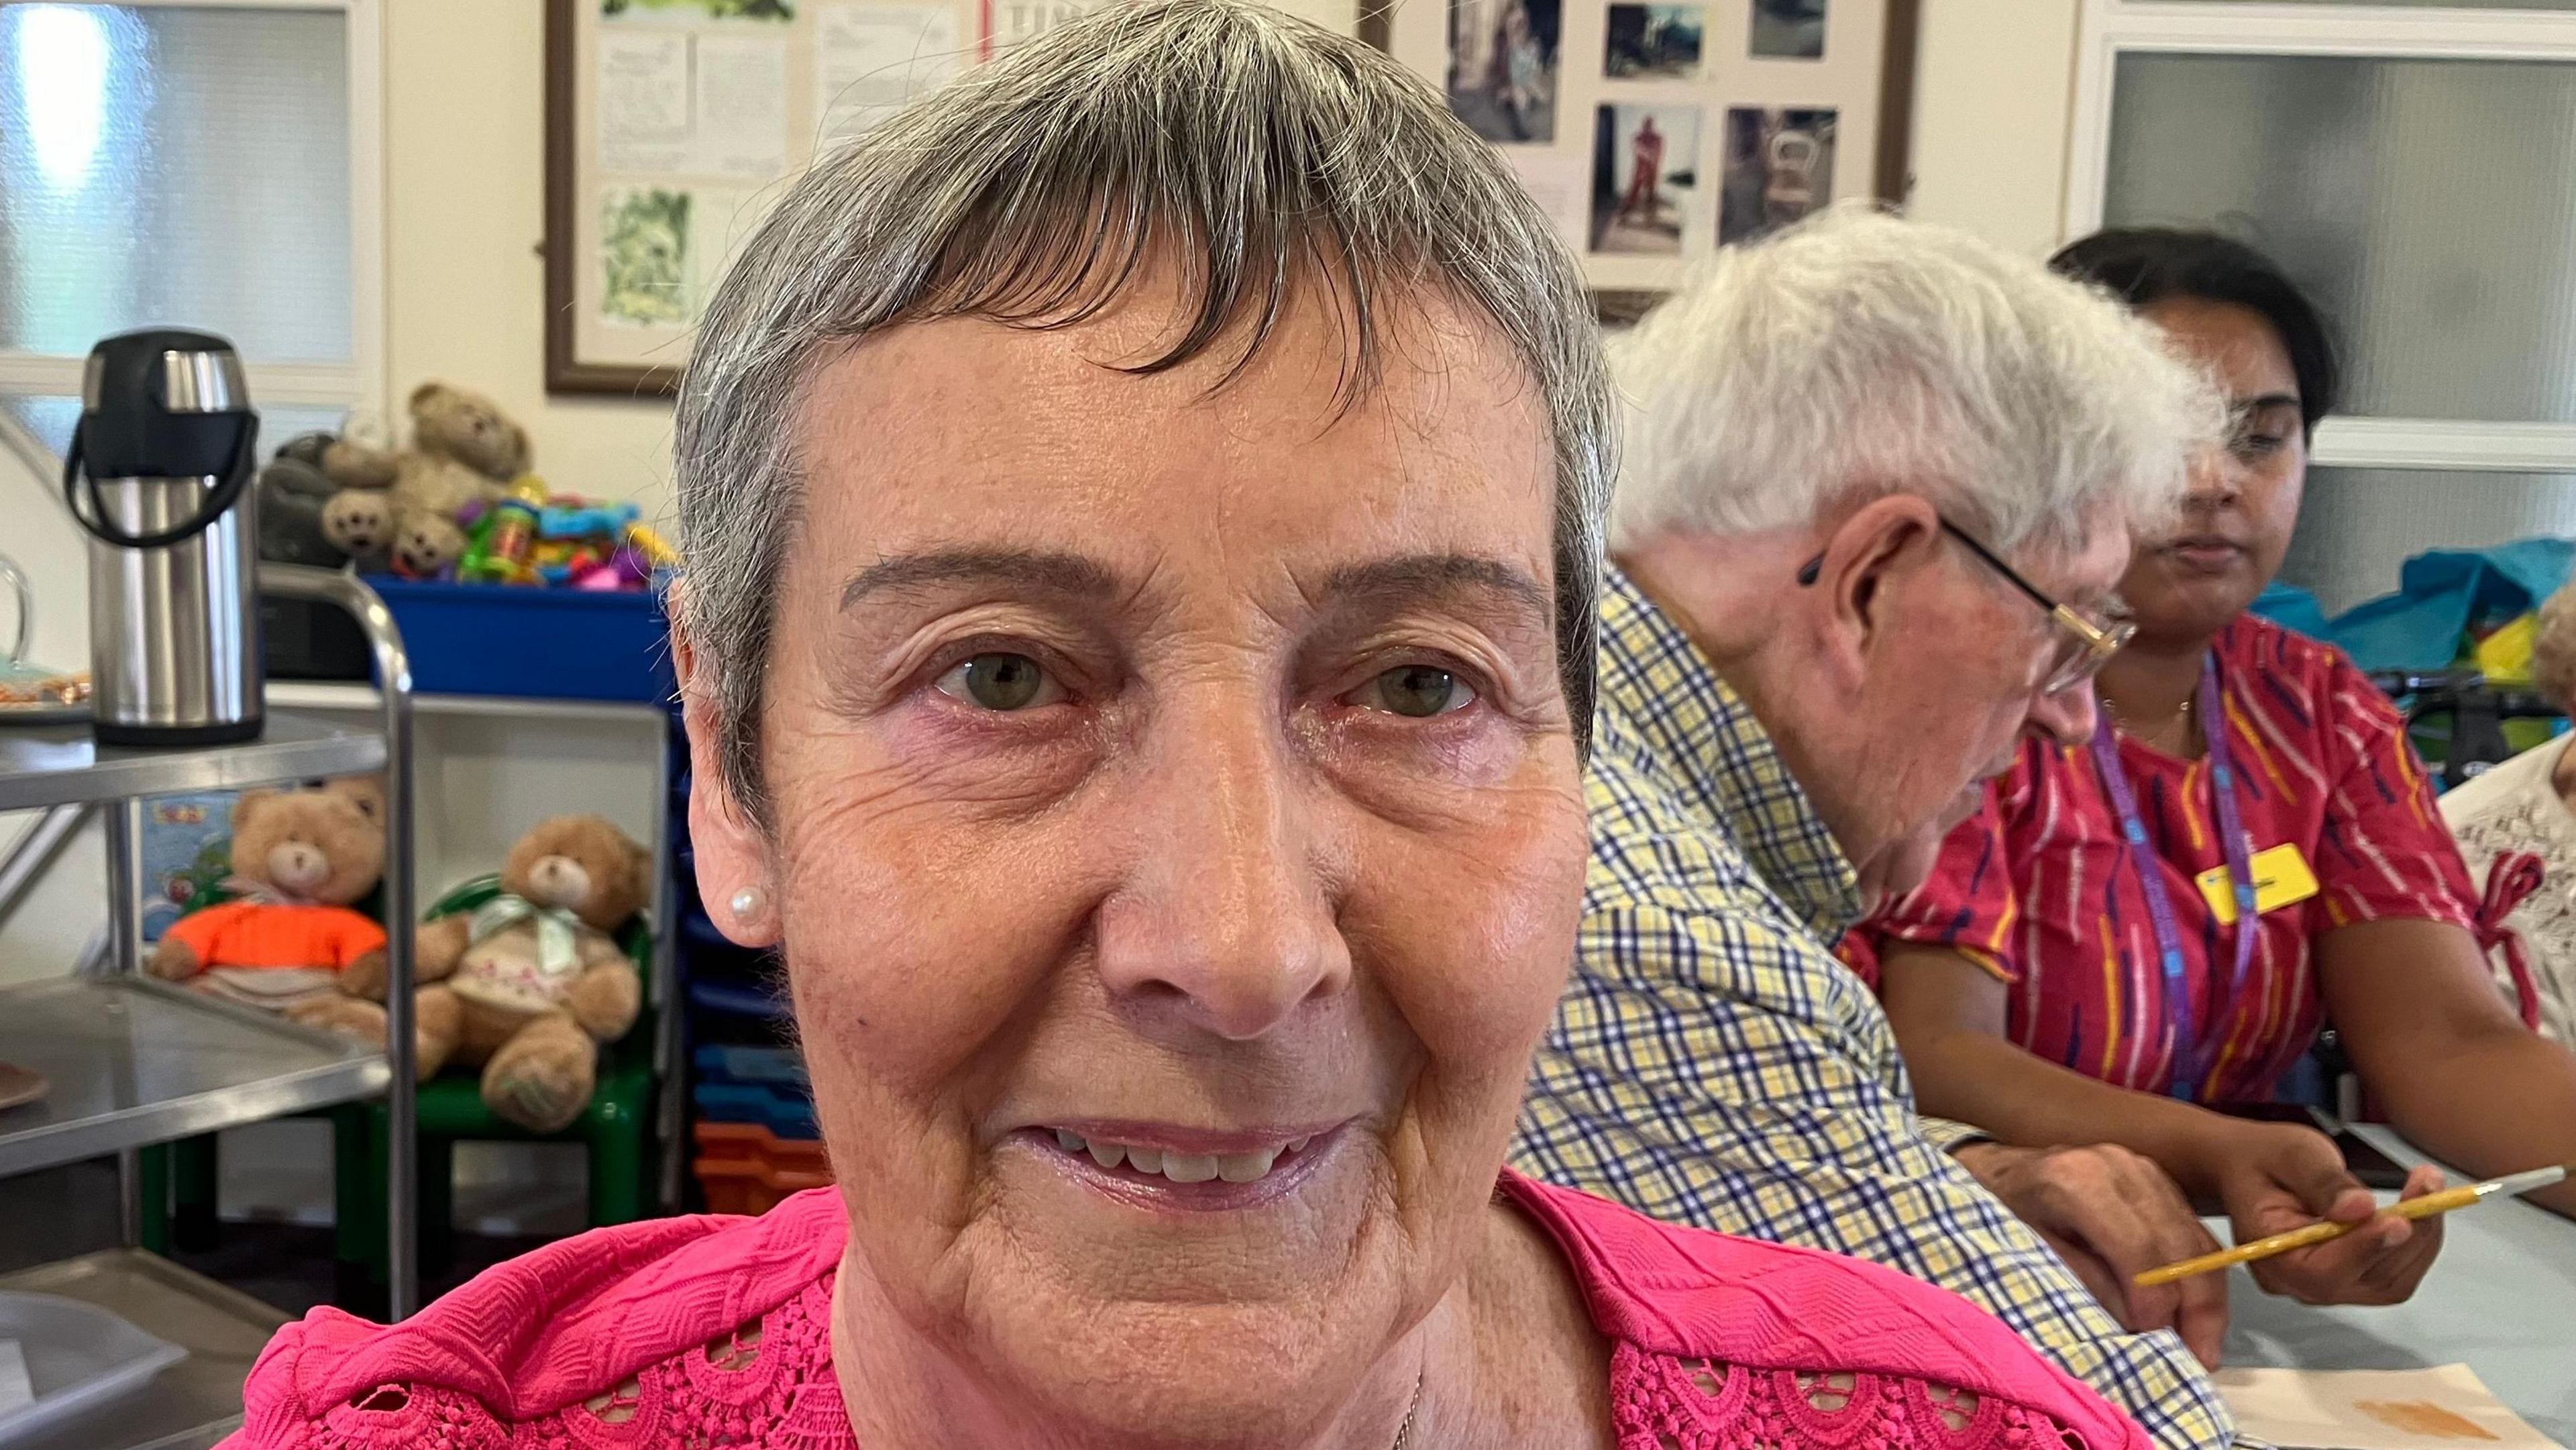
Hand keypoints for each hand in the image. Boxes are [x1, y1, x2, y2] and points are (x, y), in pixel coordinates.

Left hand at [1954, 1140, 2228, 1368]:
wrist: (1996, 1171)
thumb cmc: (2001, 1214)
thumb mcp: (2026, 1253)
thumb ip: (2082, 1284)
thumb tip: (2137, 1326)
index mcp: (2077, 1181)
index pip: (2138, 1250)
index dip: (2155, 1303)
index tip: (2157, 1343)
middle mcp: (2119, 1168)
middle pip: (2179, 1245)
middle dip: (2195, 1308)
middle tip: (2199, 1360)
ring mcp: (2143, 1169)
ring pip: (2196, 1239)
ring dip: (2205, 1297)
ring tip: (2202, 1347)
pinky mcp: (2157, 1179)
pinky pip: (2194, 1231)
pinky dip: (2200, 1275)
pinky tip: (2195, 1313)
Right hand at [2196, 1120, 2445, 1305]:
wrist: (2251, 1167)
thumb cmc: (2263, 1159)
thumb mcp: (2291, 1154)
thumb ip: (2324, 1182)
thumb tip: (2361, 1208)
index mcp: (2269, 1254)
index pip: (2323, 1271)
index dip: (2365, 1249)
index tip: (2400, 1218)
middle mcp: (2298, 1283)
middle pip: (2367, 1279)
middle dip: (2408, 1234)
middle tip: (2427, 1184)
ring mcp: (2328, 1286)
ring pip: (2392, 1280)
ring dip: (2421, 1235)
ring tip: (2425, 1185)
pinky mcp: (2353, 1279)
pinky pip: (2397, 1273)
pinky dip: (2417, 1240)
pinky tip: (2418, 1206)